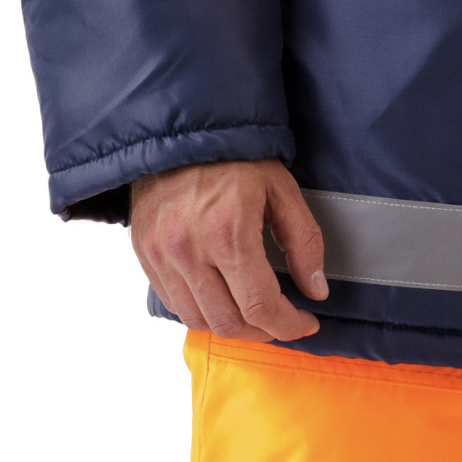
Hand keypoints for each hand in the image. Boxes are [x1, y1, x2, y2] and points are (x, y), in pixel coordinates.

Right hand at [131, 159, 327, 342]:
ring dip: (233, 327)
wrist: (181, 131)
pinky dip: (202, 311)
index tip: (307, 323)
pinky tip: (223, 299)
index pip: (260, 306)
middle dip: (264, 331)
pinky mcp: (144, 255)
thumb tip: (316, 290)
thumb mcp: (281, 189)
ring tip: (255, 314)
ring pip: (199, 320)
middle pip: (229, 322)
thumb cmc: (236, 156)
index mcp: (228, 232)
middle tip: (283, 321)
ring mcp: (161, 255)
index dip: (289, 325)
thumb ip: (304, 241)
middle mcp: (189, 250)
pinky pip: (174, 303)